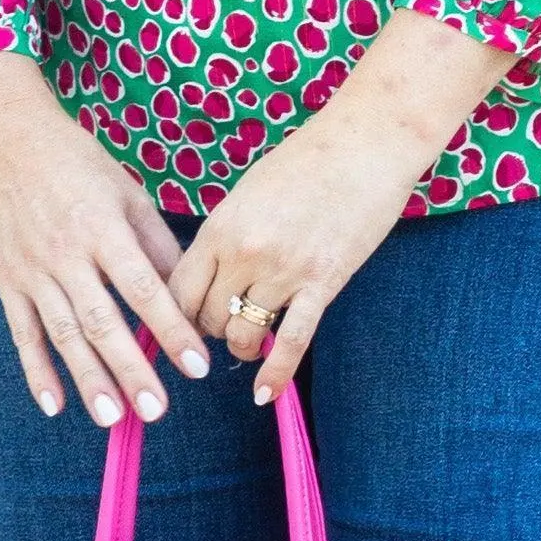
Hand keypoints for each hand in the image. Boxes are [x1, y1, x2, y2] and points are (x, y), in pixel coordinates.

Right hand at [0, 54, 213, 427]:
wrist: (2, 138)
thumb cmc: (75, 161)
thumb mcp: (127, 191)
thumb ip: (156, 244)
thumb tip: (188, 293)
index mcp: (103, 228)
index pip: (143, 289)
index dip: (171, 329)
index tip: (198, 366)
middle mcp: (65, 253)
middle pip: (102, 321)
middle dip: (130, 369)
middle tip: (156, 410)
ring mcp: (31, 270)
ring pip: (62, 334)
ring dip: (87, 379)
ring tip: (112, 418)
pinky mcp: (7, 280)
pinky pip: (22, 332)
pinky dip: (36, 371)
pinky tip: (53, 405)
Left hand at [171, 14, 511, 402]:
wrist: (366, 144)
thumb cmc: (308, 161)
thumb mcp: (249, 192)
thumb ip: (226, 234)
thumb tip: (210, 273)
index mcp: (220, 226)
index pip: (179, 289)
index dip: (174, 315)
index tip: (179, 324)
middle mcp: (244, 253)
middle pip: (207, 317)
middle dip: (209, 330)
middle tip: (218, 331)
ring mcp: (283, 271)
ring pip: (243, 334)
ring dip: (240, 346)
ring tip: (246, 343)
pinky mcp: (322, 284)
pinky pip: (290, 341)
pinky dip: (274, 373)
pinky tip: (265, 395)